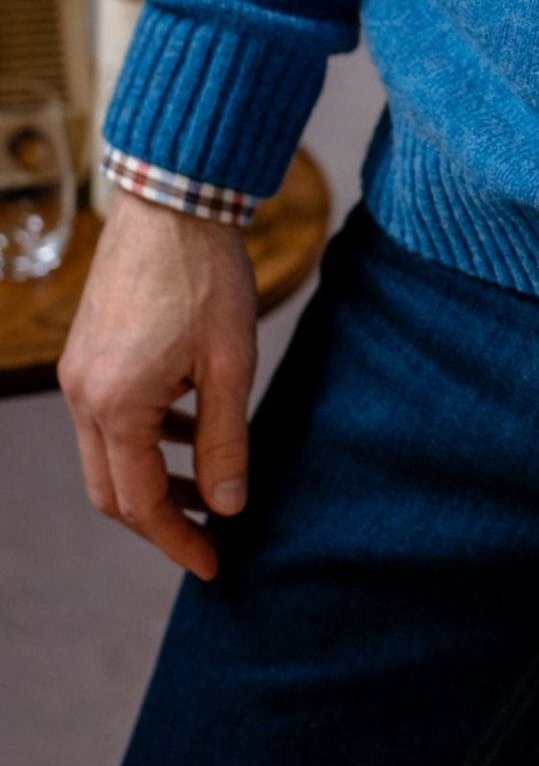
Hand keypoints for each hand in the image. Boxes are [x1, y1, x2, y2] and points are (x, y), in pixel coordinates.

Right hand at [58, 192, 257, 580]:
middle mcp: (83, 395)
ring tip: (207, 484)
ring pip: (108, 455)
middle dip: (159, 520)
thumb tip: (226, 508)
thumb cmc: (207, 276)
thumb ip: (226, 441)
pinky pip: (108, 417)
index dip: (177, 541)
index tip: (214, 564)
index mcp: (116, 405)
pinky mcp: (89, 351)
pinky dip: (146, 437)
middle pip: (112, 489)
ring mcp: (79, 372)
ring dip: (153, 477)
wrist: (173, 201)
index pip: (141, 503)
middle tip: (208, 534)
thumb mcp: (230, 364)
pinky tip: (191, 427)